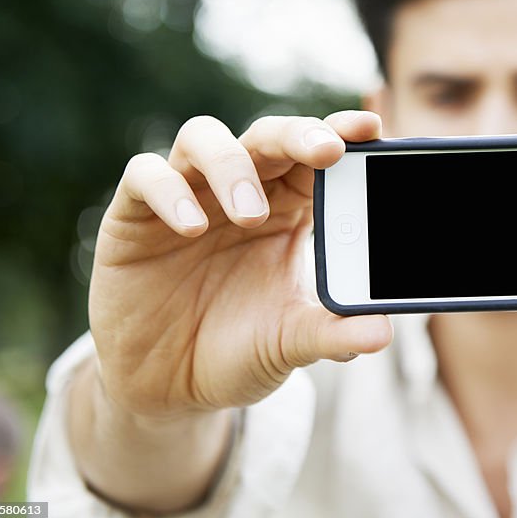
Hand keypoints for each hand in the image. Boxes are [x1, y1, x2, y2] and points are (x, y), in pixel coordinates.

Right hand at [90, 111, 392, 417]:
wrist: (168, 390)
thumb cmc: (239, 350)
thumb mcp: (290, 344)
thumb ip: (333, 333)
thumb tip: (381, 333)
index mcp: (289, 208)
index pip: (316, 156)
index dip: (341, 134)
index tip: (370, 128)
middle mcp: (240, 190)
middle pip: (267, 135)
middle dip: (298, 134)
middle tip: (327, 152)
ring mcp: (187, 196)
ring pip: (205, 138)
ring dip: (233, 166)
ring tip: (251, 216)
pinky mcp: (134, 216)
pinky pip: (145, 176)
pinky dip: (169, 191)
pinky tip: (192, 227)